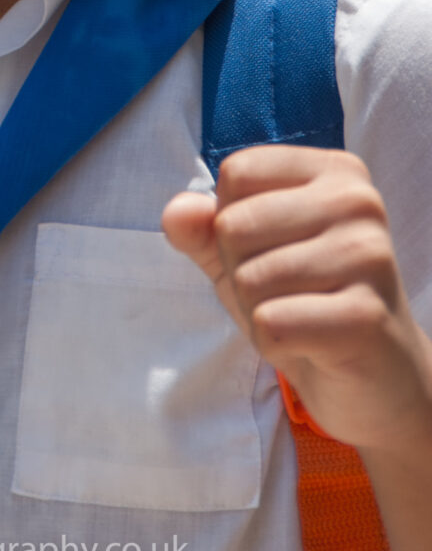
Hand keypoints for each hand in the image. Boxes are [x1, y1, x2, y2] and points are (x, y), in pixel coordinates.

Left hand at [162, 146, 431, 453]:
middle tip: (285, 293)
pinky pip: (271, 323)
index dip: (230, 221)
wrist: (374, 379)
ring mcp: (368, 256)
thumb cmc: (305, 301)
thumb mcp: (244, 255)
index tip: (270, 250)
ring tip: (301, 317)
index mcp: (333, 171)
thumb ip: (202, 228)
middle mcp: (357, 201)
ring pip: (250, 278)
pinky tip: (311, 344)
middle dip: (240, 271)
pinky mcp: (367, 315)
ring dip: (259, 311)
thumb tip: (175, 212)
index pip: (237, 174)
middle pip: (235, 225)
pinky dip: (274, 343)